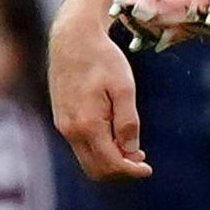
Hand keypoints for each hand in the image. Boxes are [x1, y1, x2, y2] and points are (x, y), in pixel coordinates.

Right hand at [51, 8, 148, 178]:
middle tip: (141, 160)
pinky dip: (98, 149)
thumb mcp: (124, 87)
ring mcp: (63, 125)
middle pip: (95, 169)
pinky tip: (114, 135)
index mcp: (87, 124)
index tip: (148, 169)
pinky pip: (80, 146)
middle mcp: (70, 130)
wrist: (72, 37)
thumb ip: (128, 122)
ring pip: (86, 159)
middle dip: (120, 171)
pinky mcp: (61, 118)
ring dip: (109, 161)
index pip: (110, 163)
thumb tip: (131, 150)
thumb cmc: (102, 58)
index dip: (131, 171)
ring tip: (130, 147)